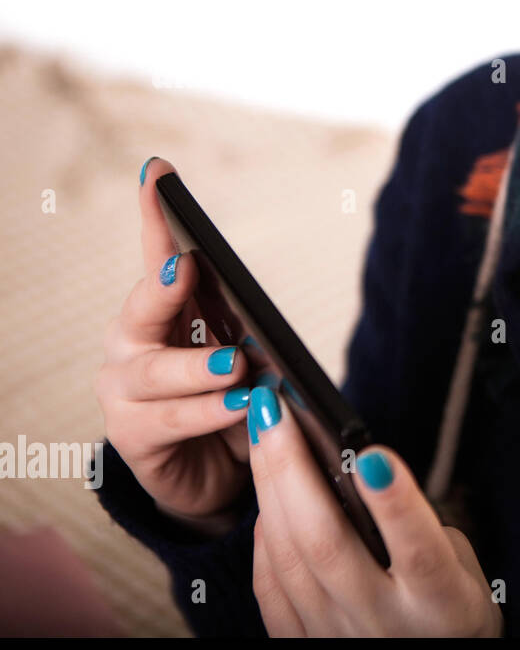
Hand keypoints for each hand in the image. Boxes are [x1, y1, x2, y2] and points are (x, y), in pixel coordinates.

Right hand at [94, 156, 253, 526]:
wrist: (214, 476)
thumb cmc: (230, 405)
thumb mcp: (245, 360)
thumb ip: (246, 336)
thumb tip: (265, 332)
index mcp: (162, 313)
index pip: (159, 257)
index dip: (157, 215)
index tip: (158, 173)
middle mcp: (132, 345)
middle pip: (144, 306)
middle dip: (164, 286)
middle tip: (188, 267)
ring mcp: (124, 391)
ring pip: (159, 371)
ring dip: (200, 367)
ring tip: (237, 365)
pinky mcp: (133, 437)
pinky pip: (172, 419)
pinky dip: (209, 411)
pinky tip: (240, 404)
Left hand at [246, 386, 502, 636]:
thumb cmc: (452, 615)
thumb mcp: (465, 573)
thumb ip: (423, 530)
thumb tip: (364, 477)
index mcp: (440, 603)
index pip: (417, 551)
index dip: (395, 503)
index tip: (373, 454)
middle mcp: (384, 622)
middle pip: (327, 545)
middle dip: (293, 470)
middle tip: (274, 410)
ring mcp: (337, 636)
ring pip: (289, 559)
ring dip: (268, 488)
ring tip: (261, 430)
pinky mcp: (304, 645)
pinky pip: (271, 588)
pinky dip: (263, 536)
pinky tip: (266, 496)